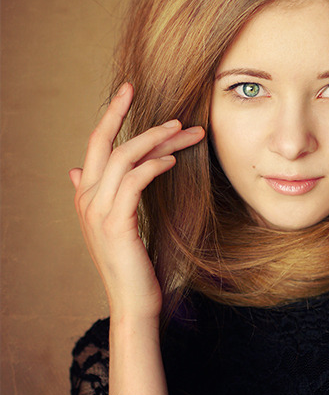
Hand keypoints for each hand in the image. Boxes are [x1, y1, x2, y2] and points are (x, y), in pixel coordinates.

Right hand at [69, 83, 204, 319]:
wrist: (133, 303)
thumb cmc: (132, 266)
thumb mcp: (113, 226)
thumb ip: (98, 196)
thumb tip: (76, 171)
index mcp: (86, 196)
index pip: (95, 145)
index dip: (111, 115)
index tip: (128, 90)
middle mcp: (86, 199)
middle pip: (105, 143)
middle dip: (130, 115)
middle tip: (168, 105)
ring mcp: (98, 211)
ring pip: (124, 157)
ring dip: (157, 140)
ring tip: (186, 132)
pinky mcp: (116, 223)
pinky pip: (134, 181)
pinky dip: (154, 165)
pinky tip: (173, 160)